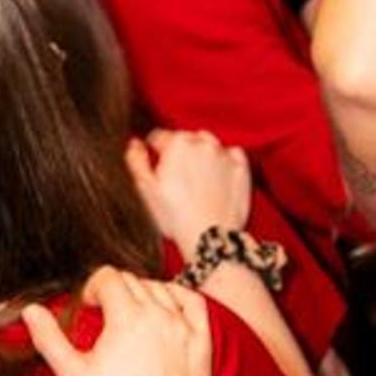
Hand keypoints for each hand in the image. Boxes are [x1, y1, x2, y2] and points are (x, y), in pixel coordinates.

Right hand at [22, 267, 214, 375]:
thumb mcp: (74, 374)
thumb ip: (49, 339)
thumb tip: (31, 311)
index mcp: (126, 315)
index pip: (107, 277)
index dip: (92, 288)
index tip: (88, 309)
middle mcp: (158, 312)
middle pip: (132, 280)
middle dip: (113, 291)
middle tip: (105, 317)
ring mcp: (183, 324)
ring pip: (159, 288)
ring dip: (141, 294)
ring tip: (131, 317)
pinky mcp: (201, 338)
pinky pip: (192, 301)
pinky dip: (177, 296)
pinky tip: (166, 307)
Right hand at [125, 128, 250, 257]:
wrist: (210, 238)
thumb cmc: (176, 217)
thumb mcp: (145, 189)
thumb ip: (136, 160)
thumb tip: (134, 143)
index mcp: (177, 144)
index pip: (158, 136)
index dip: (154, 151)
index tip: (155, 165)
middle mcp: (203, 143)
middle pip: (185, 138)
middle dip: (178, 151)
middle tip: (176, 176)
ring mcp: (224, 155)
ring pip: (208, 143)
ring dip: (201, 153)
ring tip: (196, 177)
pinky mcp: (241, 168)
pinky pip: (232, 154)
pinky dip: (225, 160)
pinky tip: (218, 175)